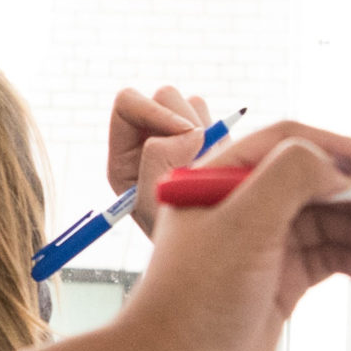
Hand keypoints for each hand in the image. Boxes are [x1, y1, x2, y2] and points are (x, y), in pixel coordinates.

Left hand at [106, 85, 213, 237]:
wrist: (215, 254)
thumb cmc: (177, 239)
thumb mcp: (155, 204)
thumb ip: (159, 161)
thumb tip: (188, 133)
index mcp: (124, 157)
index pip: (127, 104)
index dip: (156, 111)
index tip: (187, 134)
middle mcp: (148, 143)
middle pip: (163, 96)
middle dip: (187, 119)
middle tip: (206, 152)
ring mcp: (179, 141)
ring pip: (193, 103)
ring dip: (208, 129)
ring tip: (214, 165)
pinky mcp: (210, 144)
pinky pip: (218, 118)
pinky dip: (226, 136)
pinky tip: (226, 165)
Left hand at [120, 118, 350, 350]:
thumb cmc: (195, 301)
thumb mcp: (244, 225)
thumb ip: (290, 177)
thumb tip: (338, 163)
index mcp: (219, 179)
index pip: (290, 144)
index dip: (341, 152)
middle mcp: (240, 207)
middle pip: (316, 183)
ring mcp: (260, 245)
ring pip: (327, 221)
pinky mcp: (277, 282)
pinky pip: (326, 256)